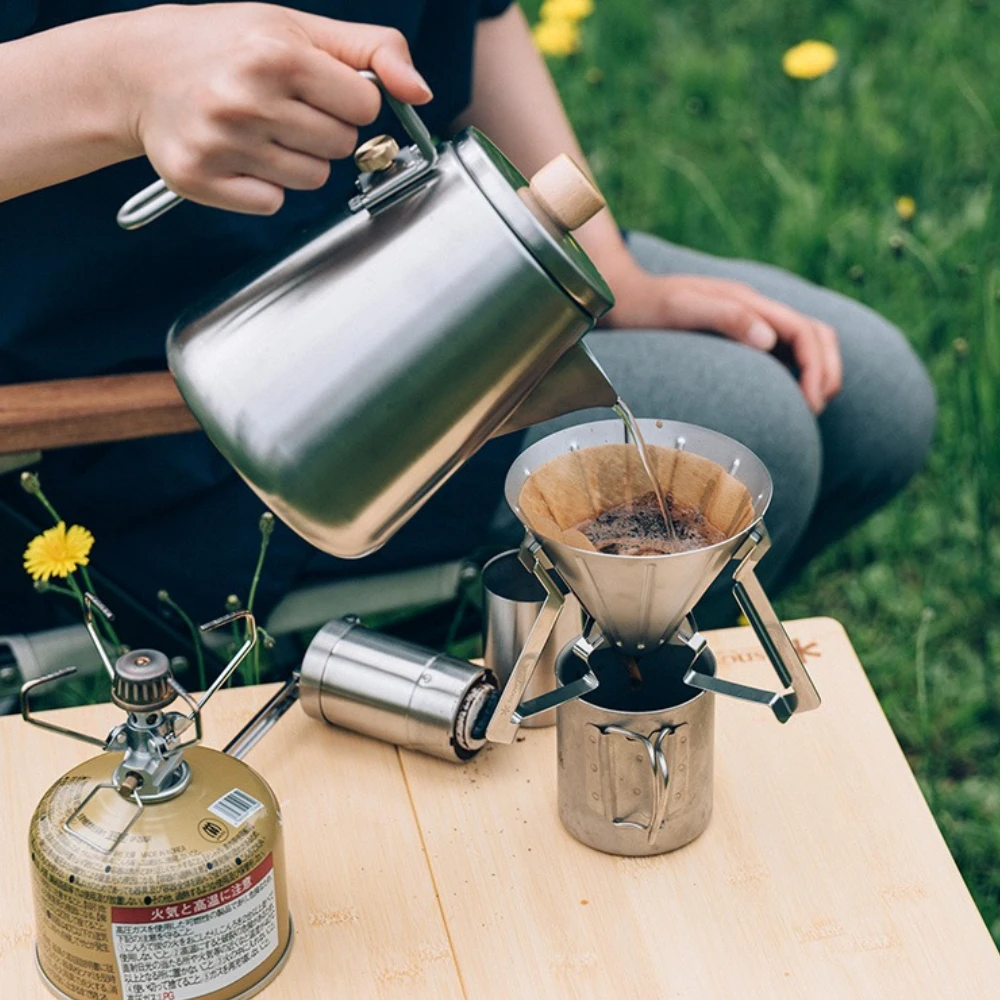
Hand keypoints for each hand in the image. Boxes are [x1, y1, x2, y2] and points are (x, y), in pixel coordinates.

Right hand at [115, 3, 431, 214]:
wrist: (140, 70)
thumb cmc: (229, 46)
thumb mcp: (299, 28)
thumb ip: (372, 50)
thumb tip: (420, 92)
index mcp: (276, 54)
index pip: (364, 108)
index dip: (348, 100)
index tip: (319, 89)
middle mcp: (245, 98)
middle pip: (342, 147)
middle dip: (324, 130)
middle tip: (284, 108)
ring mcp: (220, 142)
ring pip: (313, 180)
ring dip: (298, 160)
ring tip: (260, 129)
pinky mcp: (200, 179)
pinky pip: (272, 202)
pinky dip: (264, 186)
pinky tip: (239, 155)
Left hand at [606, 267, 841, 413]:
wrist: (621, 298)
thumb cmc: (647, 307)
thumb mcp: (680, 309)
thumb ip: (725, 317)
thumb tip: (768, 339)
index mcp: (747, 301)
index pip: (803, 330)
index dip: (817, 367)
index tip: (812, 402)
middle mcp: (754, 308)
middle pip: (814, 334)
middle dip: (826, 370)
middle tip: (817, 408)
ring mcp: (747, 320)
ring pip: (803, 341)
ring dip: (817, 370)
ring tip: (810, 406)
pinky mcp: (737, 334)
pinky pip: (780, 351)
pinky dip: (795, 372)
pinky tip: (785, 397)